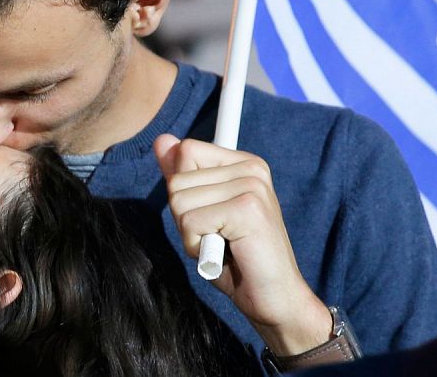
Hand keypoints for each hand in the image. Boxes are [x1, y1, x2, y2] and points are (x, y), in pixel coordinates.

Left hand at [153, 134, 331, 354]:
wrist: (274, 297)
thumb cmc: (237, 259)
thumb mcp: (201, 212)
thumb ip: (182, 176)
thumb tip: (162, 139)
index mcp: (244, 163)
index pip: (187, 151)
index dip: (183, 191)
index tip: (211, 216)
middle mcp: (251, 167)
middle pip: (177, 179)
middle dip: (185, 217)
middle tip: (218, 237)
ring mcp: (252, 186)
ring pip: (180, 201)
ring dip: (191, 234)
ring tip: (222, 245)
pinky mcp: (247, 209)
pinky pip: (190, 222)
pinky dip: (197, 246)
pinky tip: (225, 254)